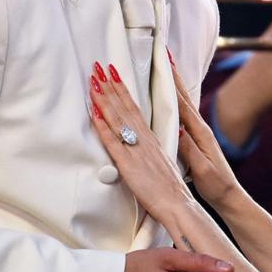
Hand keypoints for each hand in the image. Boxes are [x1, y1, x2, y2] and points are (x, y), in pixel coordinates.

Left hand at [89, 62, 192, 218]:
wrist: (178, 204)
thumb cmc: (170, 189)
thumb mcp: (161, 163)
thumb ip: (150, 151)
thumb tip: (142, 142)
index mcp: (151, 138)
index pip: (135, 108)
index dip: (122, 90)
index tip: (113, 73)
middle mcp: (144, 140)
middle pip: (125, 107)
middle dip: (111, 85)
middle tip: (99, 66)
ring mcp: (136, 150)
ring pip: (117, 119)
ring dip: (104, 98)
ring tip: (93, 80)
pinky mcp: (128, 164)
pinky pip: (112, 141)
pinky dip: (102, 125)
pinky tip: (93, 112)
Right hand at [171, 63, 240, 206]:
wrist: (229, 196)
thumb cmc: (215, 185)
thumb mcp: (201, 169)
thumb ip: (190, 149)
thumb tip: (177, 128)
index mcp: (200, 133)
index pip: (182, 103)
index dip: (172, 83)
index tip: (163, 63)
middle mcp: (201, 128)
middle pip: (183, 96)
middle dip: (172, 76)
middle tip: (162, 55)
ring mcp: (200, 133)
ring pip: (183, 104)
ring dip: (173, 86)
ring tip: (164, 69)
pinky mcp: (197, 140)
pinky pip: (183, 115)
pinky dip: (175, 102)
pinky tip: (170, 99)